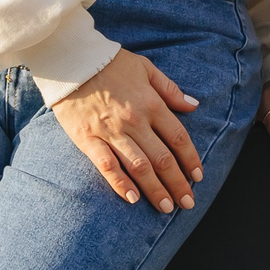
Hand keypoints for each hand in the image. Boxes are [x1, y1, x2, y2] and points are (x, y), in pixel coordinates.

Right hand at [52, 48, 202, 213]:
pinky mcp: (88, 139)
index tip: (198, 177)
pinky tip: (133, 199)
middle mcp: (134, 121)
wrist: (71, 61)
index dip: (191, 159)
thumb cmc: (110, 63)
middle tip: (187, 203)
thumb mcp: (146, 68)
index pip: (178, 137)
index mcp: (151, 103)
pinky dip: (121, 184)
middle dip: (178, 183)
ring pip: (139, 167)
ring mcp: (111, 132)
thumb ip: (170, 89)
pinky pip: (107, 166)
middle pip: (162, 158)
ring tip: (167, 208)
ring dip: (156, 190)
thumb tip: (194, 106)